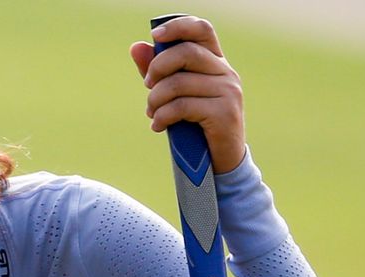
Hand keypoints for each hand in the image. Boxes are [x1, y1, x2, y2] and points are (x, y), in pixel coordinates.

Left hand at [130, 16, 245, 173]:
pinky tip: (159, 126)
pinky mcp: (224, 113)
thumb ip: (156, 71)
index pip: (202, 29)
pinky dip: (163, 117)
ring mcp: (228, 92)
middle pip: (186, 53)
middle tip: (147, 86)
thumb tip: (136, 46)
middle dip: (157, 68)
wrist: (218, 162)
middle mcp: (226, 72)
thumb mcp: (174, 96)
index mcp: (215, 62)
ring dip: (155, 99)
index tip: (155, 35)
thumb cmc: (194, 125)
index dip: (178, 26)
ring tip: (152, 113)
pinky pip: (182, 106)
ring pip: (179, 83)